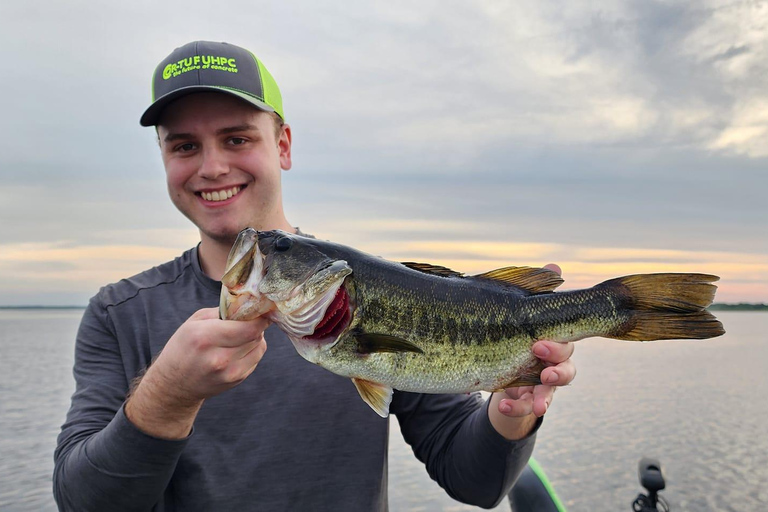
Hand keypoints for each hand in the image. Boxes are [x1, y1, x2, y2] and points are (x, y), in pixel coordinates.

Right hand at [125, 307, 267, 437]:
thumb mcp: (194, 322)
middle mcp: (219, 358)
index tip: (260, 309)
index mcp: (205, 338)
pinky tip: (236, 350)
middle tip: (248, 320)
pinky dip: (251, 350)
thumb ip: (223, 311)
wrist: (174, 385)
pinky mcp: (236, 380)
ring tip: (238, 336)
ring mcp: (229, 373)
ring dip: (254, 338)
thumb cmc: (183, 347)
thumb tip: (249, 304)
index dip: (259, 316)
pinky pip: (255, 359)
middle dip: (256, 324)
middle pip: (256, 335)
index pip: (249, 327)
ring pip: (259, 347)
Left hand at [496, 263, 574, 418]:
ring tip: (538, 405)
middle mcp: (552, 361)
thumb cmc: (512, 328)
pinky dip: (516, 408)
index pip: (565, 339)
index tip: (538, 344)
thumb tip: (555, 265)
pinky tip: (501, 405)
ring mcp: (541, 382)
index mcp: (552, 337)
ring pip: (552, 391)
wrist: (494, 363)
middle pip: (566, 365)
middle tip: (541, 367)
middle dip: (556, 367)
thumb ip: (535, 292)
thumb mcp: (516, 309)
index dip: (557, 344)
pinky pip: (526, 406)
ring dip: (546, 397)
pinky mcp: (527, 398)